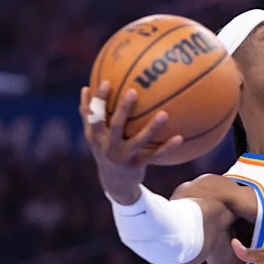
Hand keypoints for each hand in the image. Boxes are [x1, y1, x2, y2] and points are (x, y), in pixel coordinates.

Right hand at [79, 82, 182, 201]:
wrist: (114, 183)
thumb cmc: (106, 149)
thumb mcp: (94, 135)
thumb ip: (88, 114)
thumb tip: (85, 88)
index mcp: (96, 136)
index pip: (93, 115)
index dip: (98, 100)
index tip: (107, 81)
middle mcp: (107, 146)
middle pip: (115, 125)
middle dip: (123, 109)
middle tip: (133, 91)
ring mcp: (123, 156)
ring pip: (138, 140)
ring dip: (151, 127)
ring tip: (164, 113)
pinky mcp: (137, 165)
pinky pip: (154, 155)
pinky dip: (167, 147)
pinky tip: (179, 137)